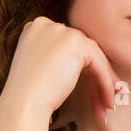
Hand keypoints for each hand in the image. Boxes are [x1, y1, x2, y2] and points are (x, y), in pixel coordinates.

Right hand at [0, 16, 122, 125]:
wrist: (23, 103)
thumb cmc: (30, 94)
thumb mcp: (42, 67)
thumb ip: (60, 58)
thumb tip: (91, 66)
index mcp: (36, 29)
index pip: (70, 47)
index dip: (84, 69)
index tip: (93, 88)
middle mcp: (48, 25)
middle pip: (84, 52)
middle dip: (97, 78)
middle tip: (105, 99)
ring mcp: (61, 31)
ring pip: (94, 58)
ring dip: (103, 84)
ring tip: (107, 105)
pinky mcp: (75, 43)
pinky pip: (99, 65)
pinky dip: (105, 84)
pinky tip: (105, 102)